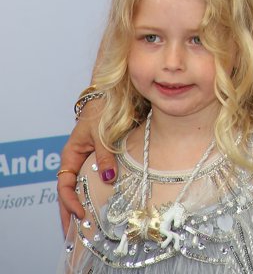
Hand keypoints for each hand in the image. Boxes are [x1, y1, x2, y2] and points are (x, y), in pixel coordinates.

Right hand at [57, 101, 116, 232]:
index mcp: (71, 154)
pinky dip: (92, 194)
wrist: (110, 95)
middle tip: (74, 235)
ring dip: (80, 205)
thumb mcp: (102, 132)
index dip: (70, 202)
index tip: (80, 214)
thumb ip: (105, 154)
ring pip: (79, 188)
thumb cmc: (102, 109)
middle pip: (68, 192)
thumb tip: (108, 177)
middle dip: (69, 213)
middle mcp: (76, 160)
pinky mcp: (97, 158)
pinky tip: (96, 206)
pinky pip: (91, 180)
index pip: (64, 185)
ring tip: (84, 227)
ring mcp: (86, 160)